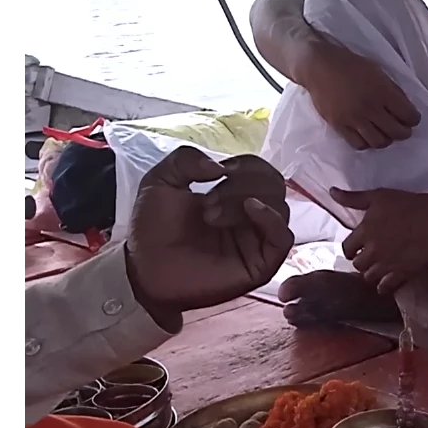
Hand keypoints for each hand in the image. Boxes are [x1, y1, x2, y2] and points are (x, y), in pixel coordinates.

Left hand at [126, 148, 294, 325]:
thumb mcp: (160, 180)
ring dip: (245, 200)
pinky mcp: (259, 265)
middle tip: (207, 202)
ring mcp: (256, 241)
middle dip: (242, 184)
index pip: (261, 171)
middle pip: (274, 185)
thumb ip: (185, 159)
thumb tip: (219, 165)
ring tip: (210, 215)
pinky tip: (250, 210)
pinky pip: (283, 239)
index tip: (219, 172)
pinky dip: (271, 218)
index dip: (246, 165)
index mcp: (233, 196)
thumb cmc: (153, 229)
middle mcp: (250, 217)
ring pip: (279, 207)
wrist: (143, 268)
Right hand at [303, 40, 421, 149]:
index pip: (408, 115)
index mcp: (383, 92)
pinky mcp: (340, 126)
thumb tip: (404, 107)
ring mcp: (354, 119)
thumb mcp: (378, 71)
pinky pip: (359, 144)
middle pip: (396, 132)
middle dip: (404, 133)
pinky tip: (368, 136)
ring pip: (379, 142)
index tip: (412, 119)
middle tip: (403, 130)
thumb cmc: (350, 65)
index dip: (414, 119)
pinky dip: (367, 143)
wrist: (319, 66)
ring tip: (385, 133)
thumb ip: (392, 90)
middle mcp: (371, 108)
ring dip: (386, 140)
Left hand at [332, 187, 427, 293]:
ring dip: (371, 273)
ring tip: (378, 268)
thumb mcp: (377, 196)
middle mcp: (372, 251)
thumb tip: (332, 192)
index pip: (347, 248)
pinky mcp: (401, 273)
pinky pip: (386, 287)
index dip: (351, 248)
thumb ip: (353, 198)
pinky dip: (383, 286)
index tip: (357, 247)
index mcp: (364, 232)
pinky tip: (386, 282)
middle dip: (361, 261)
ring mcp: (387, 264)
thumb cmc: (407, 204)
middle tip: (369, 257)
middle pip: (357, 265)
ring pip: (369, 277)